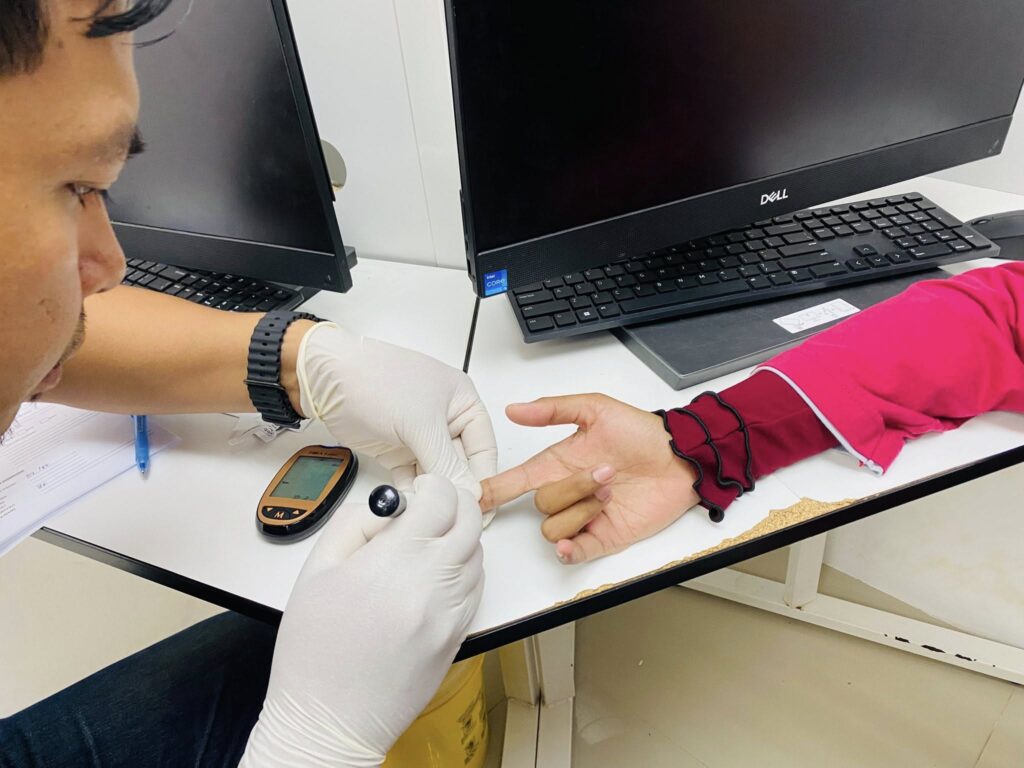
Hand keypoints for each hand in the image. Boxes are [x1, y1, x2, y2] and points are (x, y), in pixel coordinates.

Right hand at [241, 474, 483, 767]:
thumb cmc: (313, 651)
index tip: (419, 489)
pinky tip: (437, 576)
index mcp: (396, 561)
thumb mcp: (316, 572)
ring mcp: (451, 613)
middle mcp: (434, 584)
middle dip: (454, 504)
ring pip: (478, 555)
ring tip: (428, 545)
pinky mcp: (459, 637)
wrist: (329, 721)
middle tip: (431, 506)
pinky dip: (464, 571)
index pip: (441, 501)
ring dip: (459, 538)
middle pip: (470, 522)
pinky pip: (476, 589)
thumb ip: (353, 524)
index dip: (432, 486)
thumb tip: (388, 505)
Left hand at [297, 323, 496, 499]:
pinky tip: (411, 504)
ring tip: (430, 511)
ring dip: (433, 492)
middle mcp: (445, 419)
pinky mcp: (398, 450)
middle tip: (454, 514)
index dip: (484, 479)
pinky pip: (412, 478)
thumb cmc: (376, 380)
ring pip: (437, 474)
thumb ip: (447, 462)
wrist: (327, 379)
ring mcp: (420, 436)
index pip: (484, 449)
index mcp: (463, 401)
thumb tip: (468, 491)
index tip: (482, 508)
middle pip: (461, 464)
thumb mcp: (421, 423)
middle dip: (456, 489)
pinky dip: (412, 492)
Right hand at [481, 393, 698, 563]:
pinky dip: (569, 550)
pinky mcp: (603, 537)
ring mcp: (584, 517)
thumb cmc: (642, 433)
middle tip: (605, 472)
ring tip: (610, 492)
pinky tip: (571, 542)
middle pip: (541, 504)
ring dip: (582, 509)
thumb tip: (515, 409)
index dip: (493, 489)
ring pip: (555, 527)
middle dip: (572, 488)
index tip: (474, 496)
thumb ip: (553, 410)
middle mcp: (568, 492)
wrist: (681, 459)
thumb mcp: (596, 409)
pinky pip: (573, 552)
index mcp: (558, 464)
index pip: (516, 481)